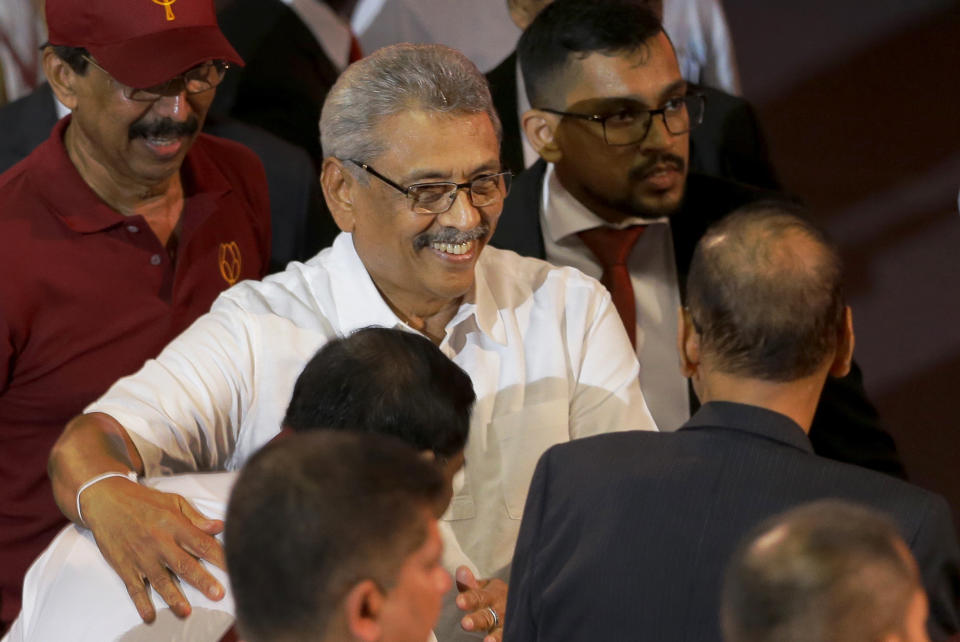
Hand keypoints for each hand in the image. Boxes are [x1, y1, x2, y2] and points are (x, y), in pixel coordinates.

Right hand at [80, 477, 225, 622]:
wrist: (106, 500)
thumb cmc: (144, 500)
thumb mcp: (173, 501)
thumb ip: (196, 517)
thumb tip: (219, 526)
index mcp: (174, 524)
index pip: (202, 543)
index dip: (219, 557)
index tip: (235, 567)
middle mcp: (159, 541)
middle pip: (184, 564)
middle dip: (202, 581)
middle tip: (218, 594)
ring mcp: (141, 555)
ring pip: (160, 580)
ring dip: (173, 597)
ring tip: (186, 612)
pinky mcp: (124, 565)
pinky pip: (134, 587)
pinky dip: (141, 602)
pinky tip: (149, 615)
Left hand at [455, 566, 506, 641]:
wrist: (520, 603)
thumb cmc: (494, 596)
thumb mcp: (484, 587)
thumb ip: (470, 583)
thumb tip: (461, 570)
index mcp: (492, 594)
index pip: (478, 596)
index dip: (469, 599)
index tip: (459, 601)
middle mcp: (500, 609)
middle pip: (487, 615)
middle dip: (477, 620)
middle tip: (465, 624)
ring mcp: (507, 624)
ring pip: (500, 631)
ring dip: (494, 637)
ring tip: (488, 641)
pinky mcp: (511, 633)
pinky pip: (507, 638)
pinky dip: (501, 641)